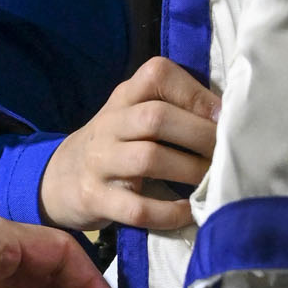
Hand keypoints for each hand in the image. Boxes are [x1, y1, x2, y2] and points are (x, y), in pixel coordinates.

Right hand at [38, 56, 219, 235]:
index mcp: (124, 96)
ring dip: (189, 171)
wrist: (58, 179)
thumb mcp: (132, 115)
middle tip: (227, 154)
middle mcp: (109, 123)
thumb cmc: (114, 145)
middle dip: (200, 136)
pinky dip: (168, 212)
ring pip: (148, 158)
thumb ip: (171, 108)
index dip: (194, 94)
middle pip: (157, 118)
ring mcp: (99, 161)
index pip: (157, 75)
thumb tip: (229, 117)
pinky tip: (187, 212)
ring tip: (210, 182)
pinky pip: (136, 207)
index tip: (222, 116)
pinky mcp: (95, 198)